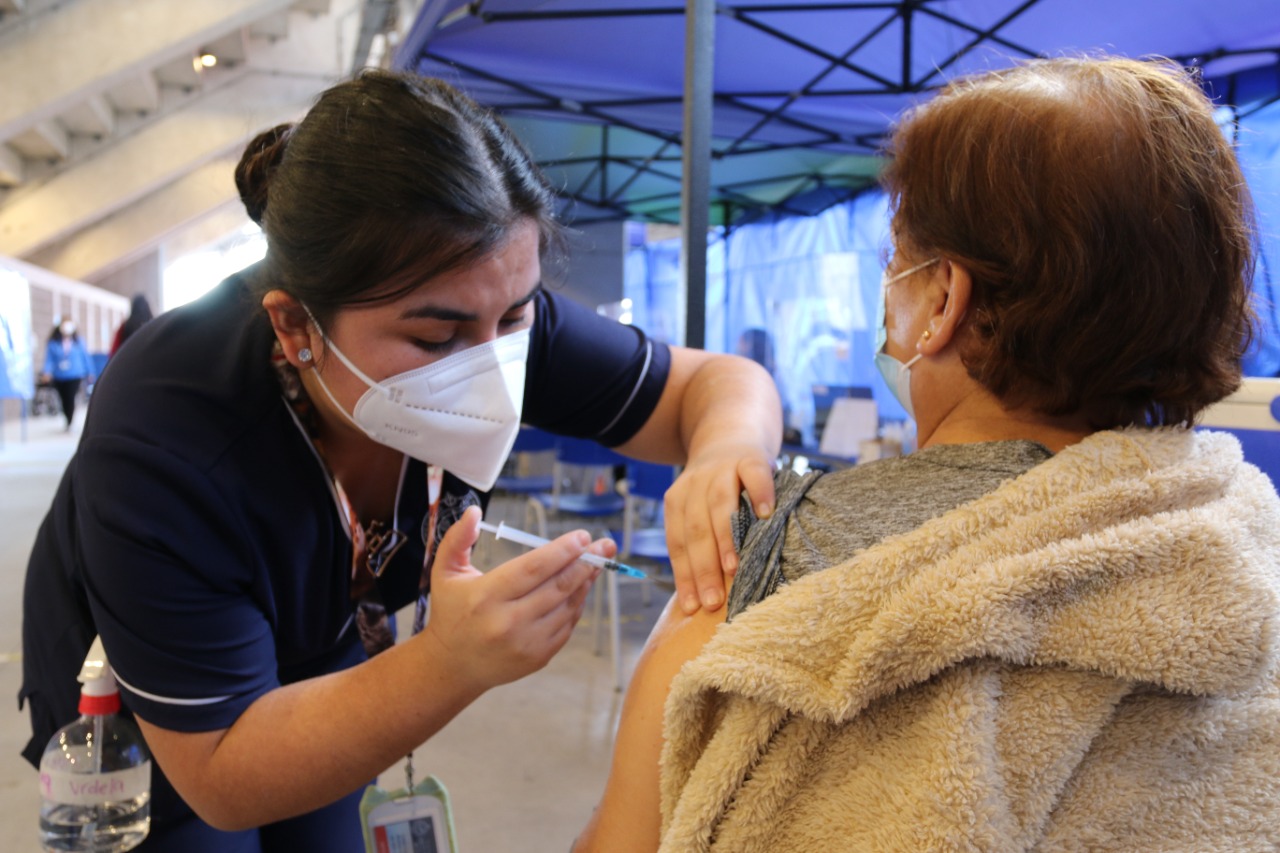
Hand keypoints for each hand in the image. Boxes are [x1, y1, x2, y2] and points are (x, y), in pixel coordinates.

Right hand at [421, 506, 605, 692]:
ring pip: (567, 605)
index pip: (533, 568)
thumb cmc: (451, 612)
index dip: (562, 551)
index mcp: (486, 597)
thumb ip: (457, 539)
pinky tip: (581, 587)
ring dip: (586, 581)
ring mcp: (526, 643)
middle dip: (586, 562)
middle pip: (558, 586)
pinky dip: (577, 603)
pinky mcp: (538, 657)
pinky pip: (567, 624)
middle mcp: (508, 622)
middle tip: (604, 545)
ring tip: (597, 562)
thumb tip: (474, 511)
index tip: (582, 536)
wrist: (453, 666)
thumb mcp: (444, 572)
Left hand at [664, 443, 776, 614]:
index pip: (677, 543)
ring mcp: (722, 469)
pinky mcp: (750, 457)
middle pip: (695, 529)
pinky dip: (759, 493)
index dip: (684, 577)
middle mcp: (695, 484)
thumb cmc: (718, 488)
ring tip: (733, 569)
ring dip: (725, 538)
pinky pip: (754, 474)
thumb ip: (700, 542)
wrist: (730, 433)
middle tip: (713, 602)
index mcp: (677, 501)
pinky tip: (766, 515)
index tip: (691, 608)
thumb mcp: (699, 508)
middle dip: (703, 569)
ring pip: (719, 505)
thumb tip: (703, 598)